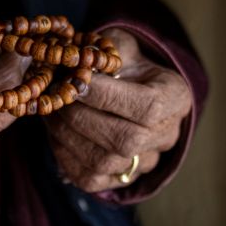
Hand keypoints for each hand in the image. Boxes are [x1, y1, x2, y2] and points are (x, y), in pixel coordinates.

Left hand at [46, 28, 191, 191]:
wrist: (128, 89)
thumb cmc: (123, 63)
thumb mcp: (119, 45)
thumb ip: (104, 51)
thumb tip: (75, 64)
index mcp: (175, 98)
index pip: (147, 107)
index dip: (107, 96)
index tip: (75, 81)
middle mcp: (166, 136)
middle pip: (125, 140)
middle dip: (80, 117)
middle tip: (54, 98)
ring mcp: (144, 162)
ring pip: (104, 162)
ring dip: (67, 136)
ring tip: (50, 112)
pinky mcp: (119, 179)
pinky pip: (89, 178)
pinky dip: (64, 154)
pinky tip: (55, 131)